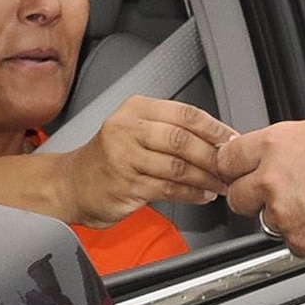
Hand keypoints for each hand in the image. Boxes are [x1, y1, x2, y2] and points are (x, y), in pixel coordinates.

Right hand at [62, 96, 237, 226]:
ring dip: (206, 178)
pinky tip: (202, 195)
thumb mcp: (137, 129)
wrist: (72, 184)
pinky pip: (168, 189)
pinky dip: (191, 193)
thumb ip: (172, 129)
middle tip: (230, 166)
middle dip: (212, 155)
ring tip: (221, 183)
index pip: (185, 113)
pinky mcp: (125, 186)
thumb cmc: (110, 157)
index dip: (213, 127)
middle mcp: (128, 129)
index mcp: (136, 109)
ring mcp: (124, 158)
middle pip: (182, 140)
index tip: (232, 139)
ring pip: (177, 167)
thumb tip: (218, 138)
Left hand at [216, 118, 304, 257]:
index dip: (234, 168)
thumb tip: (267, 157)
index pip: (227, 159)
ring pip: (268, 221)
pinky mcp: (300, 241)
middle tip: (279, 192)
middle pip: (238, 197)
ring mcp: (284, 214)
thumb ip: (284, 148)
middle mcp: (272, 179)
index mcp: (275, 146)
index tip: (237, 172)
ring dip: (286, 217)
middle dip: (253, 197)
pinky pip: (293, 241)